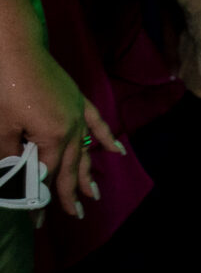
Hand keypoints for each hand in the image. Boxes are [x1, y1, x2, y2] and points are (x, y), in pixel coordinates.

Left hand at [0, 44, 121, 220]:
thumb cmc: (6, 89)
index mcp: (52, 137)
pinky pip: (97, 124)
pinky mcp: (78, 101)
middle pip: (72, 167)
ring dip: (89, 173)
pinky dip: (107, 139)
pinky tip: (117, 152)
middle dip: (72, 193)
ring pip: (85, 150)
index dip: (42, 201)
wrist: (16, 51)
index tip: (37, 222)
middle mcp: (71, 129)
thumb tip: (14, 180)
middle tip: (76, 215)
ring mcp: (78, 114)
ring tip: (94, 194)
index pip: (48, 176)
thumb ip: (10, 157)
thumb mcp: (1, 128)